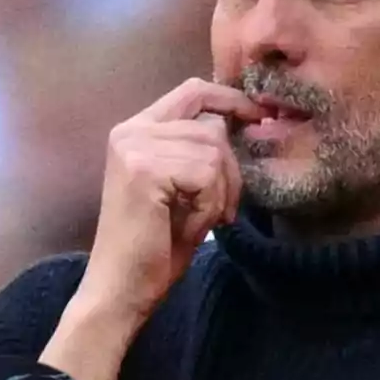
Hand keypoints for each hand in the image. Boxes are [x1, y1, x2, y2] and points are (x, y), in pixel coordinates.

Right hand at [79, 78, 263, 318]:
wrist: (121, 288)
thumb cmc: (154, 245)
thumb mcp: (182, 186)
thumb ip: (199, 149)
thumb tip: (243, 118)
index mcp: (136, 130)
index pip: (193, 91)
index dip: (230, 100)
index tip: (259, 118)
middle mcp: (131, 131)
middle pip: (211, 126)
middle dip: (230, 170)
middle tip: (220, 209)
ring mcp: (134, 148)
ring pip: (214, 151)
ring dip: (220, 192)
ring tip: (202, 220)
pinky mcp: (144, 170)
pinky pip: (207, 174)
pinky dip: (210, 205)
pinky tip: (192, 226)